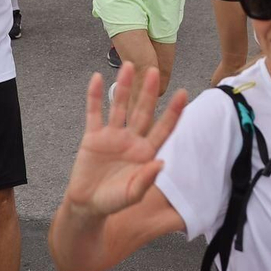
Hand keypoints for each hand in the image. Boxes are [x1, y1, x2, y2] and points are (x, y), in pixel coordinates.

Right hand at [64, 64, 187, 220]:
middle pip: (142, 111)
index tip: (183, 94)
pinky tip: (96, 78)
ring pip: (119, 106)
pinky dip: (94, 97)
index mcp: (146, 152)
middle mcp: (132, 139)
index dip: (173, 112)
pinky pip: (94, 113)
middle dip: (148, 92)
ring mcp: (112, 136)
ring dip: (123, 87)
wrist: (87, 205)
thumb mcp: (132, 195)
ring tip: (128, 65)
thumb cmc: (113, 201)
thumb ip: (146, 180)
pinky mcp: (93, 137)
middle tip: (154, 70)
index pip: (163, 128)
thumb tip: (161, 163)